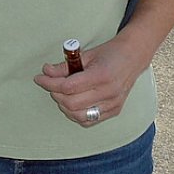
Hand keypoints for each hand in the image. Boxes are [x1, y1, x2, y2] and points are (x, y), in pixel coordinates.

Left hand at [32, 35, 151, 126]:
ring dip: (64, 106)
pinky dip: (76, 114)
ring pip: (79, 116)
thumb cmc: (109, 53)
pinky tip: (72, 103)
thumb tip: (46, 72)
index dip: (49, 83)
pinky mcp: (115, 111)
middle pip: (71, 103)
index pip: (68, 87)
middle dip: (55, 94)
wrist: (133, 57)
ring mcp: (113, 104)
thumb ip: (65, 65)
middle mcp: (109, 93)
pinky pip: (90, 121)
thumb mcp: (85, 54)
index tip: (39, 78)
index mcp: (101, 75)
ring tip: (61, 94)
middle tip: (50, 84)